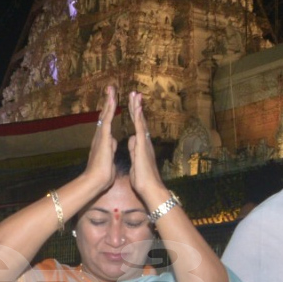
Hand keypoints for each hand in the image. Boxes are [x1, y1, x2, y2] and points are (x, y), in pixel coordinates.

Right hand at [81, 86, 118, 191]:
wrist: (95, 181)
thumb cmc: (102, 174)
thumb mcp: (109, 158)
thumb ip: (110, 148)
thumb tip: (112, 141)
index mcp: (103, 141)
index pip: (106, 122)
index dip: (109, 111)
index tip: (112, 101)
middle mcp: (100, 135)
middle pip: (104, 114)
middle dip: (108, 101)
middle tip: (110, 88)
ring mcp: (101, 135)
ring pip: (105, 114)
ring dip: (108, 100)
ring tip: (111, 88)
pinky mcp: (103, 137)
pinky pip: (107, 119)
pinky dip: (110, 108)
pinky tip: (112, 99)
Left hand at [125, 90, 164, 206]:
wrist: (150, 188)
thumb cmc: (143, 179)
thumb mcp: (135, 161)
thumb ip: (134, 149)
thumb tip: (132, 140)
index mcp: (141, 145)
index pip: (137, 126)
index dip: (134, 114)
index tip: (132, 103)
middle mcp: (144, 141)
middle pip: (140, 120)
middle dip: (136, 106)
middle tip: (134, 93)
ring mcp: (144, 142)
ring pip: (140, 121)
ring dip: (137, 107)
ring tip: (135, 94)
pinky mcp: (143, 145)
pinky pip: (140, 129)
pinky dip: (138, 117)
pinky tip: (136, 108)